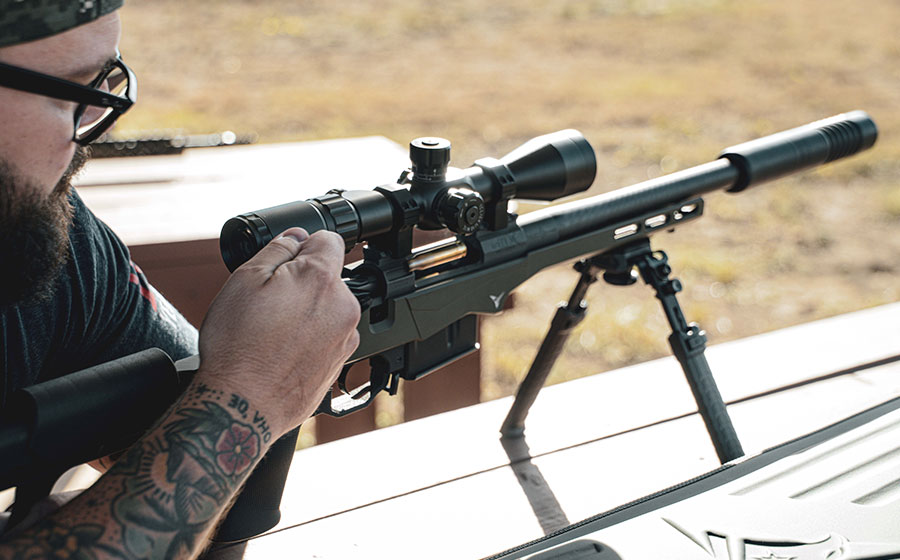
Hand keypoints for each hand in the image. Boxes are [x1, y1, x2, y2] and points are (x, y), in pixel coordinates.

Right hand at [196, 228, 359, 435]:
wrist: (244, 405)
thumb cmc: (238, 346)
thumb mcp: (244, 280)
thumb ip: (277, 249)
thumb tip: (296, 236)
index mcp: (323, 280)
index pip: (329, 239)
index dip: (302, 245)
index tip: (285, 262)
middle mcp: (344, 307)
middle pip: (328, 277)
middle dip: (302, 282)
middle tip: (268, 303)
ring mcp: (346, 338)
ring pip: (328, 308)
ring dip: (307, 312)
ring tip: (272, 332)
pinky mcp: (340, 363)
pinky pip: (327, 337)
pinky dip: (310, 338)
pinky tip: (282, 351)